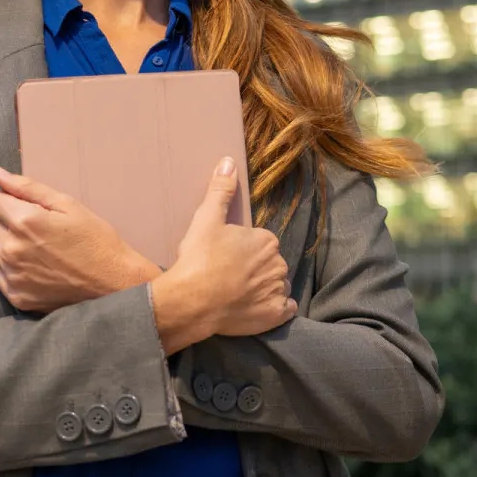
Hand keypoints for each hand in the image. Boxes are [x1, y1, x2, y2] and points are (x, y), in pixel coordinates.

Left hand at [0, 164, 160, 312]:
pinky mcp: (16, 296)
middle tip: (40, 229)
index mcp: (24, 222)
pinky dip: (13, 268)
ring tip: (40, 249)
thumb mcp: (67, 204)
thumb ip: (27, 187)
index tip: (31, 207)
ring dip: (10, 244)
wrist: (114, 284)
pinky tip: (37, 268)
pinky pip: (0, 274)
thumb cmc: (95, 239)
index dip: (11, 199)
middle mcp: (11, 250)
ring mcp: (13, 276)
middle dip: (10, 220)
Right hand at [151, 156, 295, 353]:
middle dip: (255, 269)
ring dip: (264, 288)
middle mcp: (278, 264)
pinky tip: (256, 307)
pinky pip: (284, 309)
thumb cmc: (199, 259)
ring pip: (277, 285)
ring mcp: (278, 290)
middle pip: (270, 264)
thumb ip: (220, 190)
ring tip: (239, 294)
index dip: (243, 250)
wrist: (192, 302)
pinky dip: (274, 308)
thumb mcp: (206, 219)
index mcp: (266, 240)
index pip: (261, 243)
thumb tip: (229, 161)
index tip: (225, 257)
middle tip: (229, 276)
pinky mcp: (275, 315)